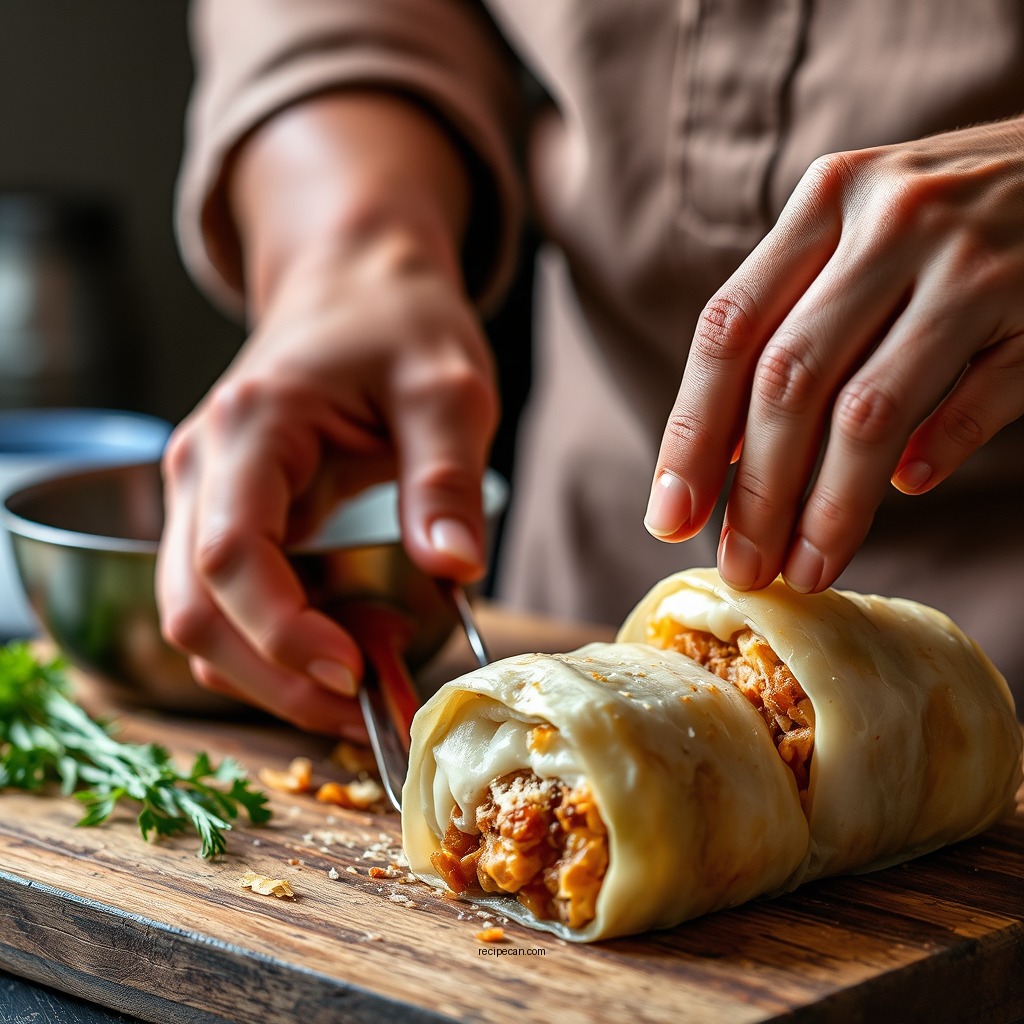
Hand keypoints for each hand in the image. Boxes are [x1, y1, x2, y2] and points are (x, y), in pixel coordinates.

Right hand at [157, 93, 493, 733]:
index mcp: (251, 426)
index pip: (232, 555)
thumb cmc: (400, 323)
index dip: (283, 634)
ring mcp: (204, 493)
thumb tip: (455, 570)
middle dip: (274, 678)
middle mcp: (203, 467)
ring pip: (199, 617)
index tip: (358, 677)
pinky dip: (271, 649)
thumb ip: (446, 477)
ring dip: (269, 676)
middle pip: (196, 606)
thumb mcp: (447, 387)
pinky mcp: (225, 515)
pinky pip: (225, 604)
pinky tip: (341, 659)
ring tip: (363, 694)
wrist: (355, 284)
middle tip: (369, 711)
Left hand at [645, 117, 1023, 592]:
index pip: (728, 332)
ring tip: (806, 568)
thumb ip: (791, 323)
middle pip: (788, 380)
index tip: (669, 517)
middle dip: (755, 491)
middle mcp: (889, 220)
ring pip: (870, 408)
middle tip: (741, 568)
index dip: (690, 433)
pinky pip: (981, 398)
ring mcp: (971, 260)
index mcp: (826, 201)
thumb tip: (720, 454)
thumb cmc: (953, 214)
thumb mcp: (860, 236)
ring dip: (830, 505)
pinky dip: (939, 451)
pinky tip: (907, 492)